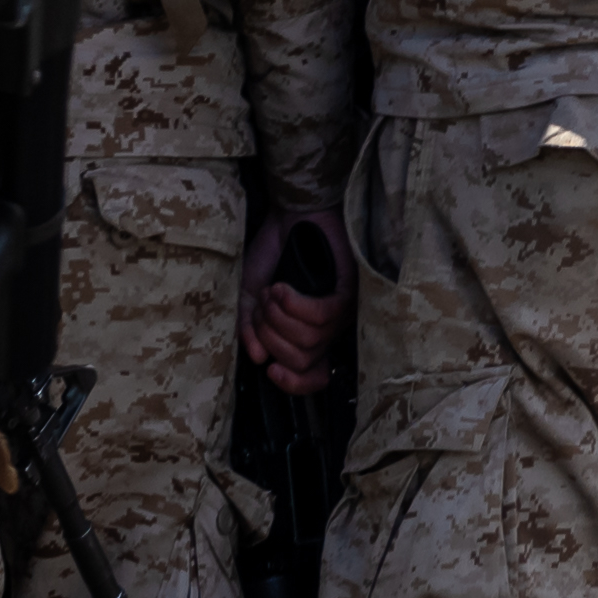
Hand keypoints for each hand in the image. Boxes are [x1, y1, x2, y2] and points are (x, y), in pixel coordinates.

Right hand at [239, 207, 351, 395]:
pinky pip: (321, 316)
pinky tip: (282, 288)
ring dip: (279, 317)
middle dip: (272, 337)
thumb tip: (256, 357)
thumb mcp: (250, 293)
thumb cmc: (275, 252)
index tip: (269, 368)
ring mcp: (341, 312)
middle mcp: (329, 328)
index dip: (293, 383)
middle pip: (302, 359)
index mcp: (308, 334)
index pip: (313, 377)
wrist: (289, 214)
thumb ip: (249, 326)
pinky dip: (295, 306)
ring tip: (272, 291)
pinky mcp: (348, 292)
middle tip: (262, 307)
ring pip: (309, 340)